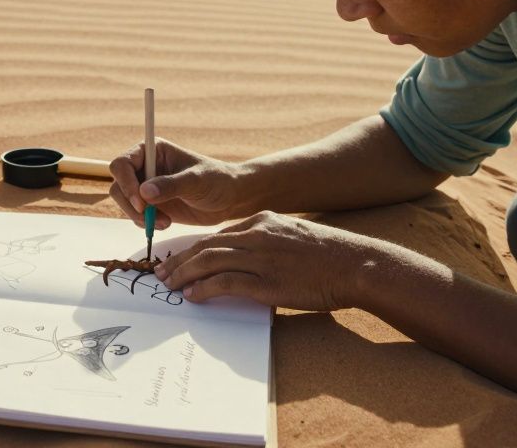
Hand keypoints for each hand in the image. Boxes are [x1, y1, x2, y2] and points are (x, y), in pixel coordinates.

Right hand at [109, 137, 249, 227]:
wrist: (230, 198)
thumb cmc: (217, 180)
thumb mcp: (196, 181)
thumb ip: (171, 185)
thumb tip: (144, 192)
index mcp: (152, 151)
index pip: (122, 164)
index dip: (126, 183)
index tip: (142, 203)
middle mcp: (145, 167)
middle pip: (118, 185)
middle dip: (130, 204)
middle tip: (150, 217)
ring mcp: (146, 186)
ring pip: (124, 202)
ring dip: (138, 216)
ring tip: (163, 223)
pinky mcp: (151, 205)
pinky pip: (135, 215)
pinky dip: (145, 223)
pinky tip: (165, 224)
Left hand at [154, 211, 379, 310]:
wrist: (355, 264)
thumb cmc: (328, 255)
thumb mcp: (293, 235)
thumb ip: (267, 241)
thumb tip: (244, 258)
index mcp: (263, 220)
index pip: (218, 234)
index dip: (194, 248)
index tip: (178, 259)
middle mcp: (258, 235)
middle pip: (207, 245)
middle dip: (180, 260)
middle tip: (161, 272)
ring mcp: (262, 257)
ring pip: (210, 261)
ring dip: (184, 273)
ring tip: (169, 285)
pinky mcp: (268, 281)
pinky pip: (227, 283)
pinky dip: (205, 288)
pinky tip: (193, 296)